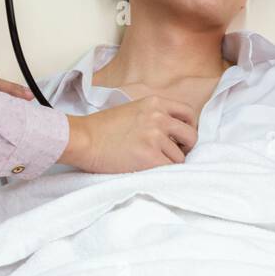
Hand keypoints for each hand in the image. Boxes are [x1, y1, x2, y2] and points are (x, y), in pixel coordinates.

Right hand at [63, 96, 200, 173]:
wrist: (83, 139)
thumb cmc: (101, 128)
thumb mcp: (132, 109)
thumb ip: (153, 115)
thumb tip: (172, 132)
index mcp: (155, 102)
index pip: (188, 113)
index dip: (188, 127)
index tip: (181, 138)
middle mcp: (159, 117)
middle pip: (191, 135)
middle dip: (185, 148)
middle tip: (173, 154)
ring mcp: (155, 137)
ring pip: (180, 157)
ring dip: (169, 163)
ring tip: (152, 164)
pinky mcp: (150, 157)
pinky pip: (169, 169)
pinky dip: (163, 173)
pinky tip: (150, 171)